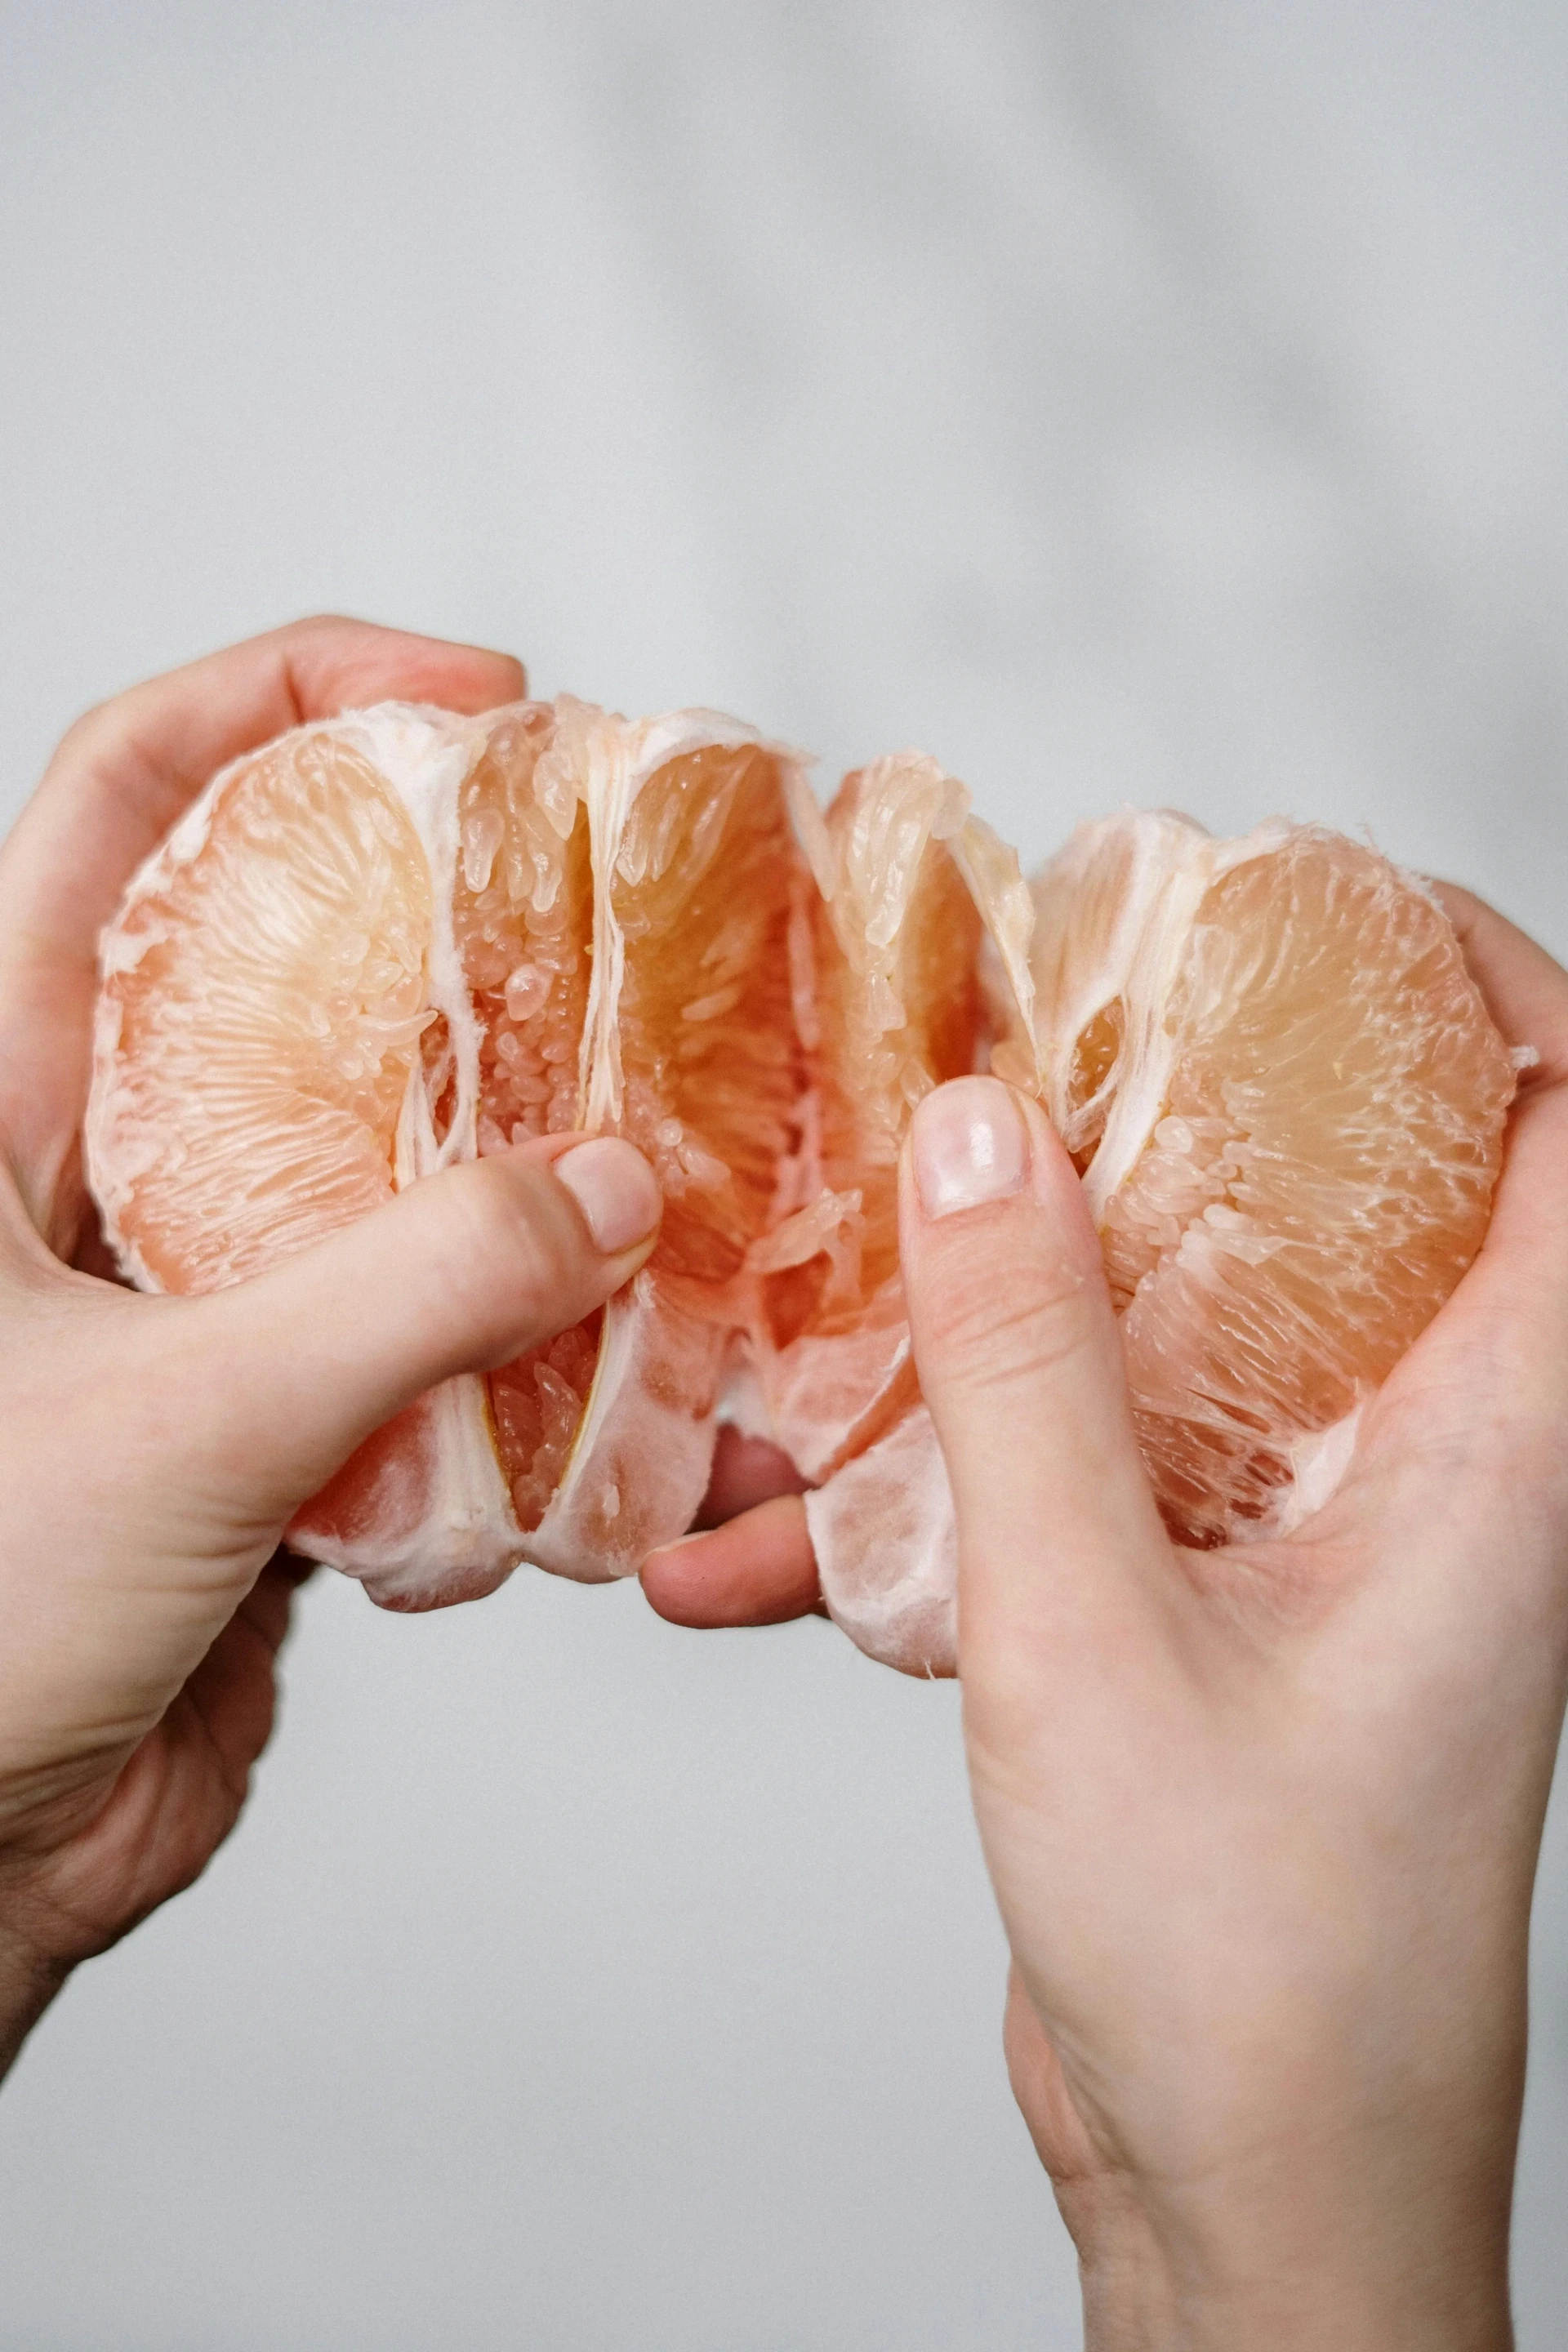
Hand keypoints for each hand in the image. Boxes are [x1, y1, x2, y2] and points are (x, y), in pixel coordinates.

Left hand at [0, 619, 661, 2079]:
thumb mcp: (181, 1417)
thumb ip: (409, 1293)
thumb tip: (612, 1188)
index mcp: (9, 1098)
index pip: (121, 802)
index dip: (278, 694)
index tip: (460, 691)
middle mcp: (116, 1166)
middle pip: (296, 953)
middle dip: (457, 908)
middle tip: (618, 898)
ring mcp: (214, 1286)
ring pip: (392, 1152)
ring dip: (526, 1146)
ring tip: (667, 1124)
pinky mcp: (296, 1412)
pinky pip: (443, 1326)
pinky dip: (539, 1333)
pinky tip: (638, 1347)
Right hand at [651, 892, 1567, 2347]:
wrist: (1256, 2204)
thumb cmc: (1252, 1968)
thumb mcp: (1093, 1638)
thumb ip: (1030, 1374)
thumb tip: (990, 1136)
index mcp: (1497, 1446)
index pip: (1565, 1131)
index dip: (1474, 980)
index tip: (1309, 896)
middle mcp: (1429, 1467)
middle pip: (1348, 1194)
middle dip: (1182, 1100)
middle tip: (1029, 1030)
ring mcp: (1319, 1539)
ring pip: (1189, 1332)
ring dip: (1014, 1307)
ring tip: (842, 1275)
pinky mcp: (1216, 1608)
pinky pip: (1092, 1471)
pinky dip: (947, 1483)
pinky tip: (767, 1548)